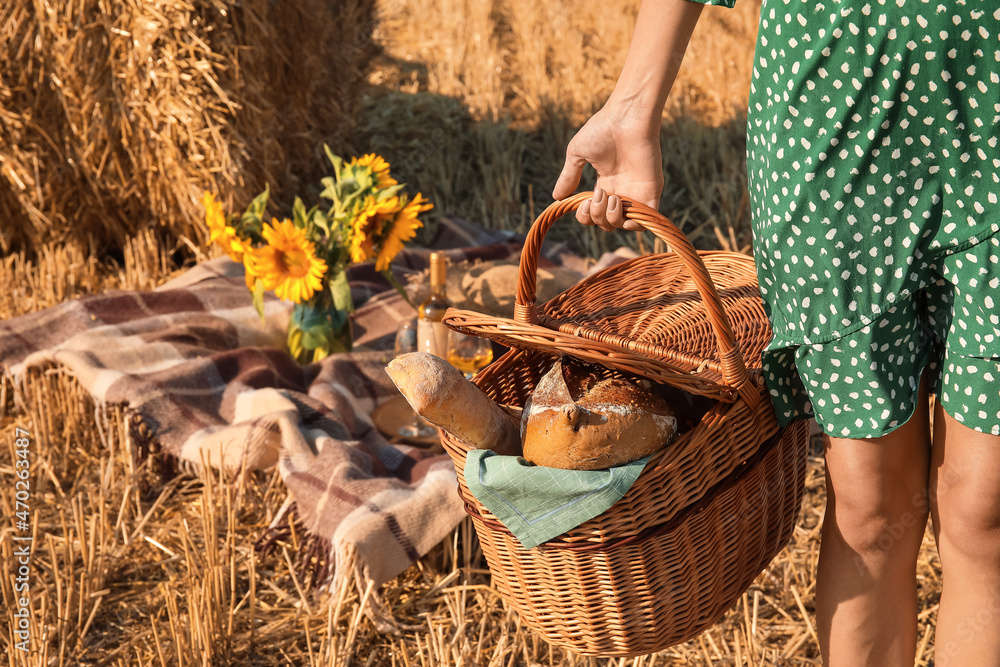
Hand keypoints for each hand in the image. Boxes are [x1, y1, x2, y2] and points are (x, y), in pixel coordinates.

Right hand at [552, 106, 662, 231]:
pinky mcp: (650, 193)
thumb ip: (569, 177)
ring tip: (611, 198)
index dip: (585, 215)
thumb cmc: (602, 129)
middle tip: (599, 194)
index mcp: (604, 184)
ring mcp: (635, 193)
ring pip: (621, 225)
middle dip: (596, 216)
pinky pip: (645, 222)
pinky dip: (633, 225)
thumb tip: (557, 198)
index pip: (593, 213)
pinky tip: (624, 214)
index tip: (584, 201)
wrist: (627, 117)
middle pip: (604, 223)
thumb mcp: (577, 154)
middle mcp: (620, 191)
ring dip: (611, 219)